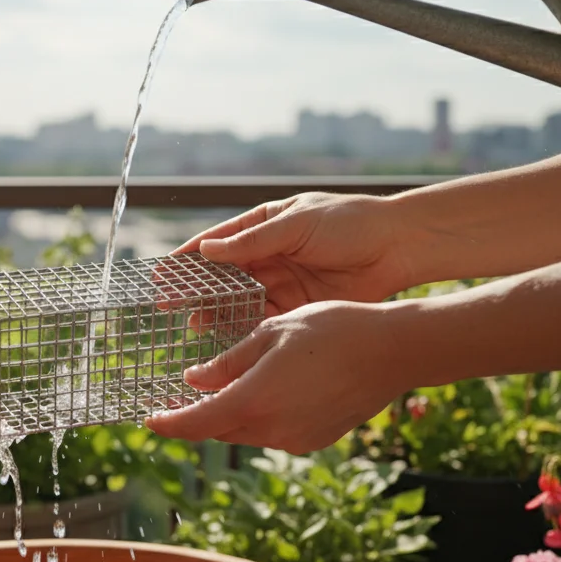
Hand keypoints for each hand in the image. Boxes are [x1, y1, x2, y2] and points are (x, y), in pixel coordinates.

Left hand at [144, 301, 409, 453]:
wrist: (392, 351)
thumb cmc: (331, 330)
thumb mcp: (270, 334)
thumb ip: (227, 362)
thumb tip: (193, 380)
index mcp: (254, 400)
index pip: (196, 424)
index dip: (168, 424)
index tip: (148, 419)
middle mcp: (272, 429)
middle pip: (218, 429)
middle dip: (197, 415)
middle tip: (180, 396)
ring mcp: (296, 439)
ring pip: (245, 431)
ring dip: (230, 413)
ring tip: (222, 386)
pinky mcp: (315, 440)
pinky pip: (273, 432)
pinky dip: (259, 415)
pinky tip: (265, 389)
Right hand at [176, 192, 417, 315]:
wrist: (398, 247)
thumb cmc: (350, 223)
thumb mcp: (297, 224)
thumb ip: (253, 241)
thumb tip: (207, 250)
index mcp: (265, 226)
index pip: (217, 242)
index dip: (188, 258)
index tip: (162, 273)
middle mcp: (268, 256)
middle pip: (222, 276)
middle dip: (195, 290)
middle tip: (168, 306)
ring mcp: (281, 283)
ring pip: (238, 301)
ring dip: (216, 312)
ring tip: (194, 325)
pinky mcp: (297, 307)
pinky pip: (262, 320)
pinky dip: (243, 329)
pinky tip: (226, 338)